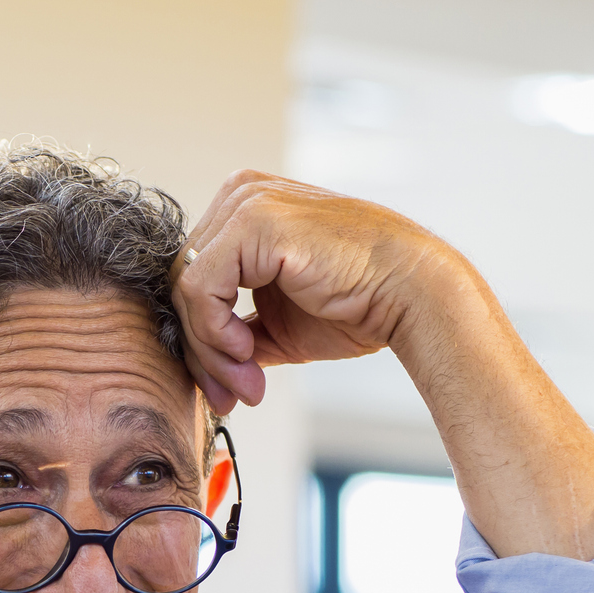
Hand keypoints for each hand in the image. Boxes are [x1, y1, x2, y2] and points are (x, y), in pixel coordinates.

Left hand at [172, 170, 593, 560]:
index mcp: (244, 212)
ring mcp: (246, 202)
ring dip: (211, 350)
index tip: (225, 387)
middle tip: (231, 396)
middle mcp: (240, 196)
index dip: (201, 341)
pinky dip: (215, 332)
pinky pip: (201, 288)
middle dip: (203, 352)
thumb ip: (233, 333)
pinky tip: (248, 354)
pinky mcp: (253, 221)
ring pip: (186, 290)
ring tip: (246, 383)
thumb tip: (198, 369)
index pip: (194, 280)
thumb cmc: (356, 305)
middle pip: (183, 285)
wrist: (410, 294)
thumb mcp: (277, 324)